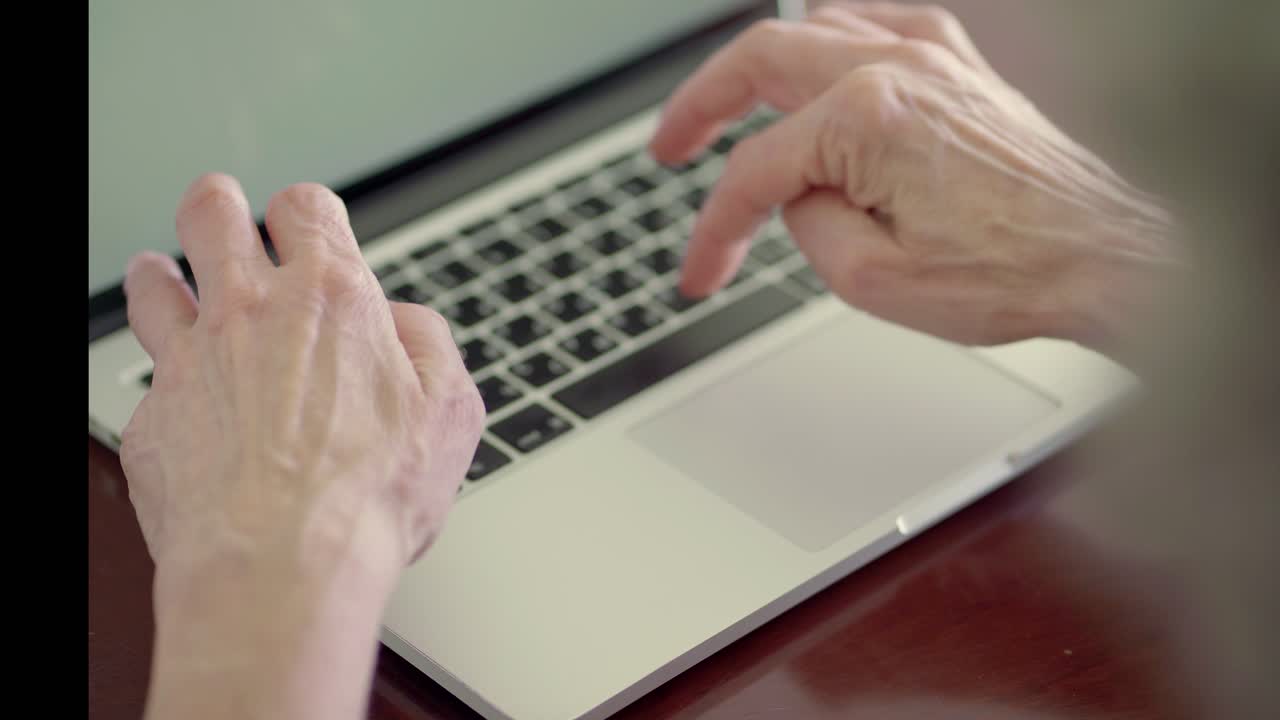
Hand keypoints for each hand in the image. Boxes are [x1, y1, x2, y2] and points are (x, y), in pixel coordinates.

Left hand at [121, 173, 483, 718]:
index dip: (307, 213)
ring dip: (162, 274)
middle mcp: (251, 312)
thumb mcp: (451, 411)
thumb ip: (430, 346)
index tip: (307, 229)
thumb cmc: (370, 496)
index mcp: (331, 298)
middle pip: (211, 212)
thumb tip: (406, 323)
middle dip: (216, 205)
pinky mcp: (152, 419)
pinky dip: (163, 383)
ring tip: (166, 279)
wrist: (283, 566)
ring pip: (154, 281)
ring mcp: (191, 360)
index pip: (306, 207)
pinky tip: (179, 401)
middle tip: (220, 214)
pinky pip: (147, 381)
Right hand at [651, 2, 1175, 349]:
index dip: (712, 228)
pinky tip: (818, 73)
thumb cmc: (1009, 272)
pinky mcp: (958, 65)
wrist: (1103, 259)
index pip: (754, 170)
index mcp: (866, 119)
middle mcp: (896, 67)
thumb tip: (793, 196)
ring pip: (812, 28)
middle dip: (699, 107)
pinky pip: (874, 24)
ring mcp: (931, 56)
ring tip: (732, 112)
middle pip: (760, 61)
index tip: (700, 270)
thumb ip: (804, 224)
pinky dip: (830, 44)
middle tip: (669, 147)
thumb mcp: (871, 279)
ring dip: (761, 69)